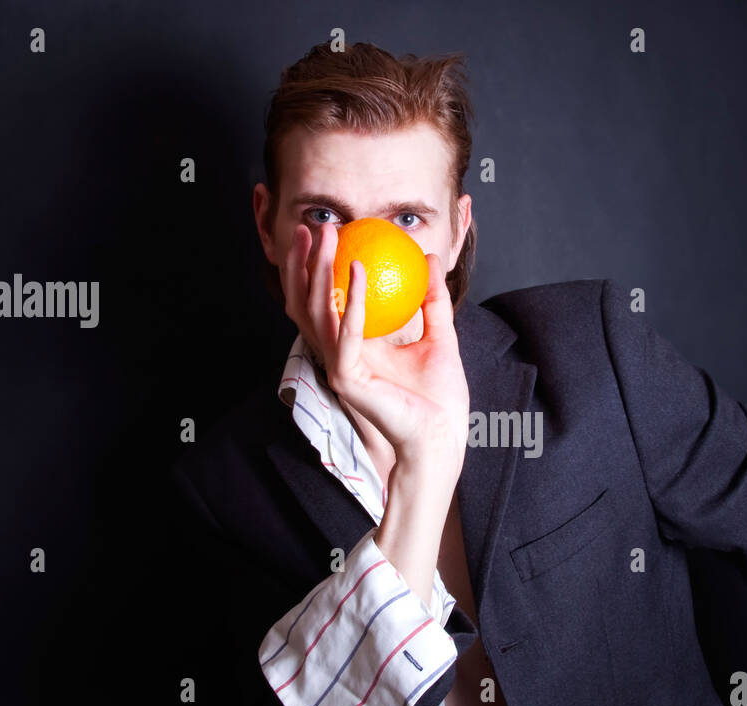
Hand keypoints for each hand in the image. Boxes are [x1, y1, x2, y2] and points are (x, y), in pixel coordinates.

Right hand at [281, 222, 469, 470]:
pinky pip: (346, 335)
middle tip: (313, 226)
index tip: (327, 232)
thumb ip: (432, 299)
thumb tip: (429, 258)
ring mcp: (339, 368)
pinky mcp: (348, 380)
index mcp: (354, 347)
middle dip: (304, 262)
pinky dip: (352, 301)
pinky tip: (359, 271)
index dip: (317, 267)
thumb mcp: (440, 335)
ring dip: (321, 271)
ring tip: (328, 238)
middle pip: (308, 302)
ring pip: (317, 312)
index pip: (325, 301)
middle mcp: (339, 355)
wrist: (442, 437)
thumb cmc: (440, 398)